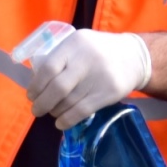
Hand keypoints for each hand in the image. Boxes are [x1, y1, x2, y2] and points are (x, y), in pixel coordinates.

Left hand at [26, 28, 152, 129]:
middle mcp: (86, 59)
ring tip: (52, 112)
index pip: (49, 68)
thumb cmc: (98, 51)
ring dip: (55, 111)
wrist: (135, 56)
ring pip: (69, 102)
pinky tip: (61, 122)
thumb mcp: (79, 44)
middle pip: (58, 88)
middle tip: (36, 109)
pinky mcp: (109, 92)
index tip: (31, 95)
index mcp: (75, 44)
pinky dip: (67, 120)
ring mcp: (99, 77)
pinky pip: (82, 111)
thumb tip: (35, 82)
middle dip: (42, 103)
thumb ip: (60, 58)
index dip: (36, 86)